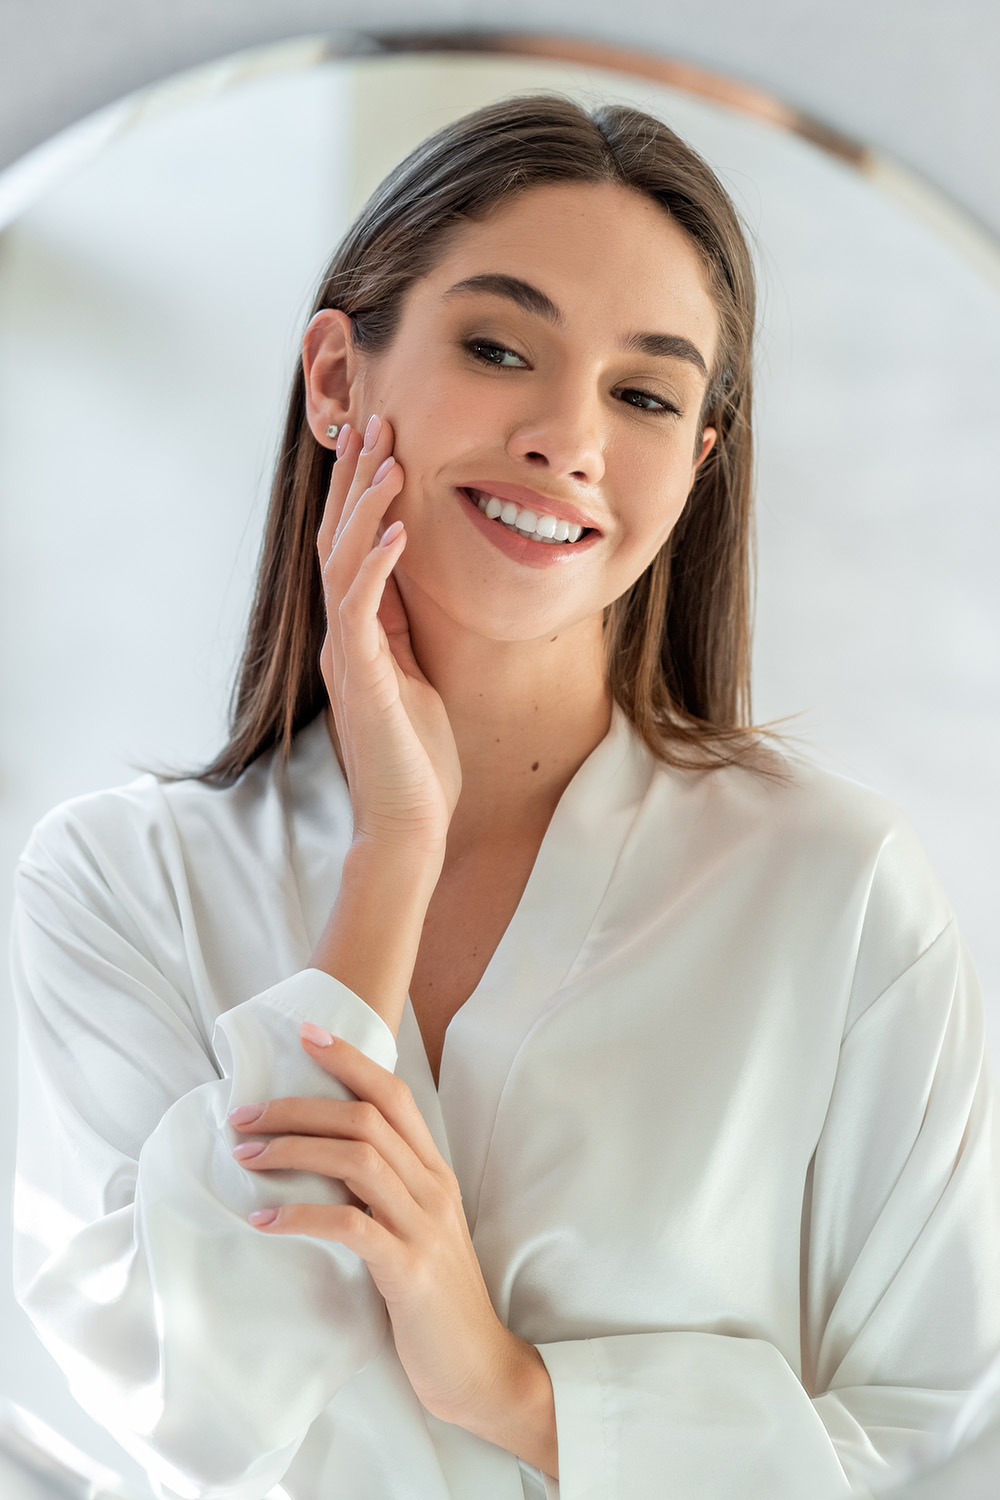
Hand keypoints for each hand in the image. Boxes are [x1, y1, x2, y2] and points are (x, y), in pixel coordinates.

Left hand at [230, 1029, 542, 1441]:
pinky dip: (301, 1215)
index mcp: (435, 1173)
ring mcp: (423, 1228)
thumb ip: (385, 1189)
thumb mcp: (416, 1228)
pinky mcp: (407, 1271)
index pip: (394, 1095)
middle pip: (365, 1119)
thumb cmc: (434, 1298)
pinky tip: (263, 1218)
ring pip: (357, 1159)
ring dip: (294, 1150)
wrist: (476, 1367)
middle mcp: (432, 1189)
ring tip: (247, 1155)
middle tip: (245, 1114)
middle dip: (299, 1106)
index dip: (350, 1060)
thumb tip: (323, 1155)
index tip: (306, 1034)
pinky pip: (349, 1226)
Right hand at [318, 416, 460, 860]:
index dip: (362, 495)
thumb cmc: (419, 760)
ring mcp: (346, 655)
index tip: (382, 443)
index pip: (351, 548)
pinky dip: (378, 565)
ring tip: (388, 458)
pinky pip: (360, 609)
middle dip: (356, 481)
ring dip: (366, 507)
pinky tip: (399, 529)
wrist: (408, 824)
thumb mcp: (416, 680)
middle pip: (338, 540)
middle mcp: (343, 637)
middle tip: (376, 422)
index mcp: (358, 635)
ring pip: (343, 562)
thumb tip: (409, 585)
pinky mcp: (360, 678)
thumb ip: (403, 633)